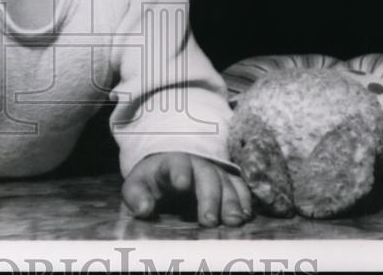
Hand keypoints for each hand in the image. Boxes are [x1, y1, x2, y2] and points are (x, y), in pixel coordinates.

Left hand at [122, 152, 252, 226]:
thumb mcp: (137, 185)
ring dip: (231, 201)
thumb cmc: (151, 180)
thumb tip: (144, 209)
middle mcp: (197, 164)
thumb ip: (136, 196)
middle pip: (206, 175)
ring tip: (233, 221)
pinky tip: (246, 215)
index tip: (181, 184)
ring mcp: (214, 171)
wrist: (167, 168)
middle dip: (209, 197)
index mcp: (171, 162)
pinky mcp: (227, 180)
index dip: (180, 172)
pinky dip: (244, 199)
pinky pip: (239, 187)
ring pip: (226, 182)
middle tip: (209, 221)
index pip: (176, 163)